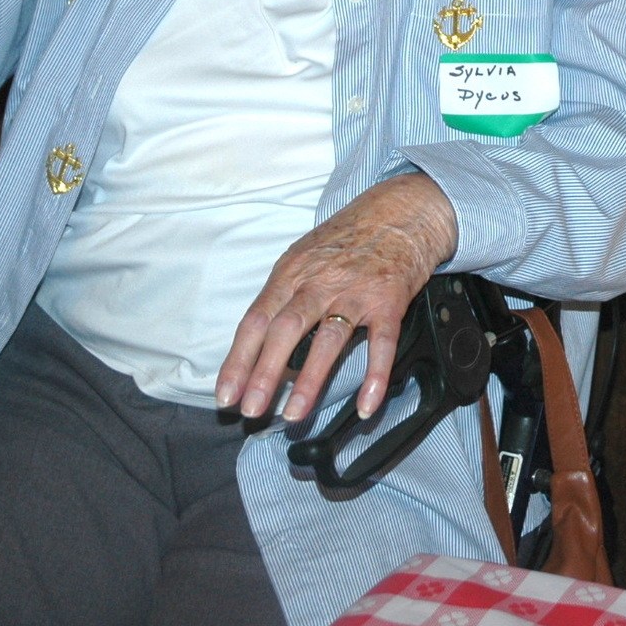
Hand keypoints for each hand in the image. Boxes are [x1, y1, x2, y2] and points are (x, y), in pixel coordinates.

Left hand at [217, 173, 457, 423]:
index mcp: (292, 272)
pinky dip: (374, 376)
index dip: (238, 360)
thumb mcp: (303, 256)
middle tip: (251, 411)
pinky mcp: (390, 301)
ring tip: (294, 414)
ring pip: (328, 339)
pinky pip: (382, 343)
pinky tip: (365, 405)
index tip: (225, 395)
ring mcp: (356, 292)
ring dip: (309, 380)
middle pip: (285, 330)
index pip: (256, 320)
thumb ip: (284, 296)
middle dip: (264, 373)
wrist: (400, 210)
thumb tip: (259, 347)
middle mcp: (320, 282)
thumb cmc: (347, 238)